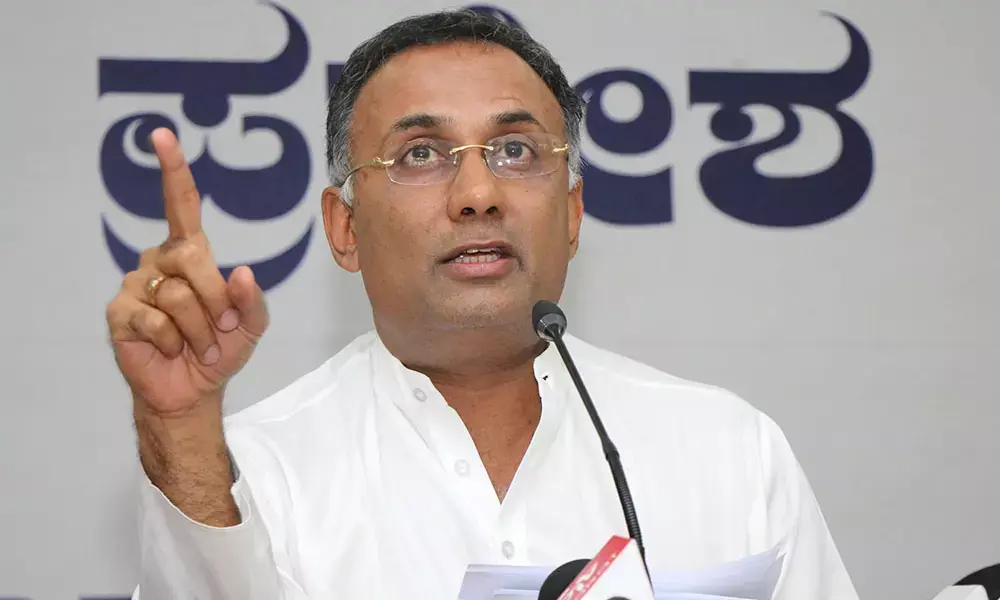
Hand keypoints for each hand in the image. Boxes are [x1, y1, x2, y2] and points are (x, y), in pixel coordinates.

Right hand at [106, 128, 268, 416]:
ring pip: (178, 296)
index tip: (162, 136)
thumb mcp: (251, 324)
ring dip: (200, 330)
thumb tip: (240, 272)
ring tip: (198, 345)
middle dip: (216, 300)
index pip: (181, 205)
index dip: (173, 171)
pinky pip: (156, 321)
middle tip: (221, 327)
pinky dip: (174, 342)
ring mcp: (136, 284)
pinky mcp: (120, 313)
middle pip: (192, 259)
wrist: (192, 387)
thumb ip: (252, 299)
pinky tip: (171, 349)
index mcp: (189, 253)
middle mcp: (159, 260)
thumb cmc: (221, 348)